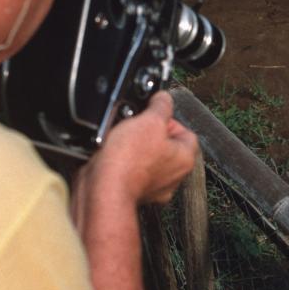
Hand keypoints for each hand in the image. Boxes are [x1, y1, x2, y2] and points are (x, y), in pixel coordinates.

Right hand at [71, 92, 197, 226]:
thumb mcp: (150, 120)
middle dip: (149, 133)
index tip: (152, 115)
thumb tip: (164, 98)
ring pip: (147, 157)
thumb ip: (161, 105)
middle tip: (135, 127)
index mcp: (185, 159)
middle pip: (165, 145)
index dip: (168, 119)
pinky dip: (123, 161)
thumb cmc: (128, 161)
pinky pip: (131, 169)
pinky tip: (114, 155)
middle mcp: (173, 176)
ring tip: (122, 140)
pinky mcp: (134, 191)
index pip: (185, 131)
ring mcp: (154, 187)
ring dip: (134, 147)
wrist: (103, 189)